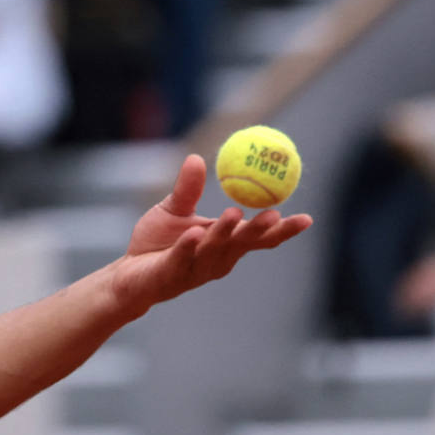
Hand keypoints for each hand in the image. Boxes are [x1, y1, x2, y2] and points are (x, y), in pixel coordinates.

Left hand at [110, 154, 311, 317]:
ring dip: (225, 233)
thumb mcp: (174, 210)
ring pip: (214, 250)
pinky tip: (195, 234)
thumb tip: (198, 158)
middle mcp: (217, 260)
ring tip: (234, 214)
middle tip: (274, 215)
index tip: (307, 218)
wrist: (128, 273)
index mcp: (225, 244)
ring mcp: (195, 270)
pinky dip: (189, 247)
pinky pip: (181, 259)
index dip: (282, 230)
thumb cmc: (157, 243)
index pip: (258, 239)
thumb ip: (188, 189)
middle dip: (259, 231)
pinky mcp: (170, 275)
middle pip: (243, 245)